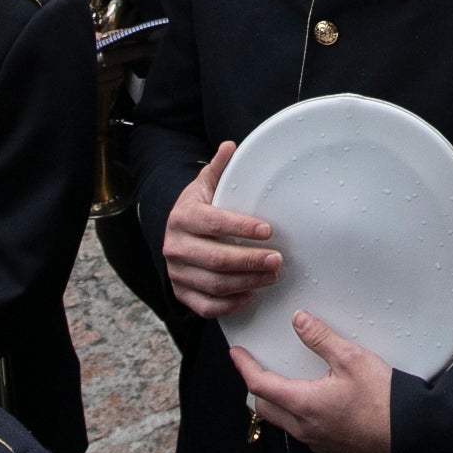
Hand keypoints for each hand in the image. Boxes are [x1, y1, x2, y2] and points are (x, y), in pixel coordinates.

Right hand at [161, 143, 278, 319]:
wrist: (174, 234)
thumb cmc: (198, 209)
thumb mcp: (204, 187)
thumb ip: (218, 168)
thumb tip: (230, 146)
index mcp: (182, 217)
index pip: (214, 223)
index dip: (242, 228)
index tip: (268, 230)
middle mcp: (175, 246)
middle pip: (217, 258)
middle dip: (251, 260)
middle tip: (278, 259)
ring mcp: (176, 273)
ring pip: (215, 284)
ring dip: (248, 281)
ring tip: (272, 275)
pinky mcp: (182, 293)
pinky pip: (207, 306)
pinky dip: (231, 304)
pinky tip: (251, 294)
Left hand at [233, 311, 394, 452]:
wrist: (409, 432)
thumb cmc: (383, 398)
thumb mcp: (351, 359)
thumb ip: (321, 339)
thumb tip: (298, 321)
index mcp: (303, 404)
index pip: (260, 385)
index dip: (245, 367)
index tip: (237, 354)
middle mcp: (304, 427)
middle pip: (265, 407)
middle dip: (256, 386)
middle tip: (257, 366)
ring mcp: (316, 441)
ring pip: (282, 421)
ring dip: (276, 401)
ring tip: (282, 381)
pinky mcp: (330, 447)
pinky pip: (301, 430)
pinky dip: (294, 413)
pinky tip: (310, 400)